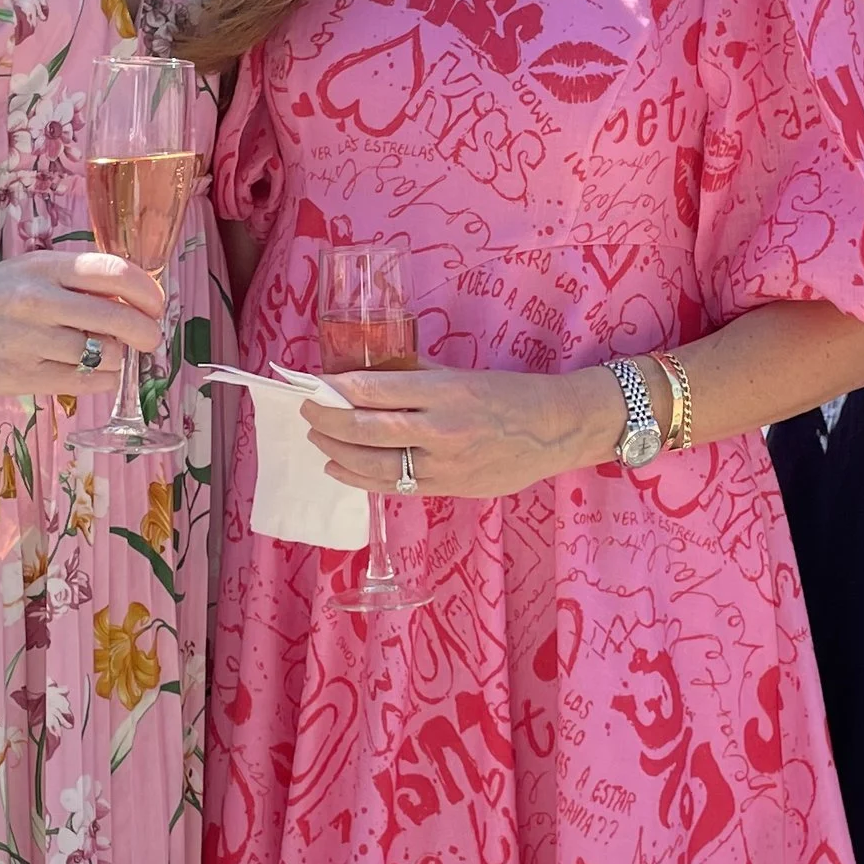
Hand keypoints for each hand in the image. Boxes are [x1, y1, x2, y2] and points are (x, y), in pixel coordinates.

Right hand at [0, 244, 164, 398]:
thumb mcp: (26, 271)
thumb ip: (74, 281)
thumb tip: (133, 299)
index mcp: (44, 267)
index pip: (117, 273)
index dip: (149, 292)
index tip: (156, 305)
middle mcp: (40, 300)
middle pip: (121, 319)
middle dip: (146, 333)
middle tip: (148, 339)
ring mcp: (30, 341)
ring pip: (106, 355)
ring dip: (117, 358)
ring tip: (105, 354)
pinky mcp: (21, 377)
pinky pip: (85, 383)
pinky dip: (101, 379)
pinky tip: (93, 372)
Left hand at [302, 361, 628, 499]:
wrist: (555, 431)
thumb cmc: (510, 395)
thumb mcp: (463, 375)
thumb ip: (418, 377)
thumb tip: (370, 375)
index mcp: (443, 392)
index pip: (373, 390)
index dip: (337, 389)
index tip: (315, 384)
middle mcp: (438, 430)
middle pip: (365, 428)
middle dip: (327, 419)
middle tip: (307, 409)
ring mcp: (442, 465)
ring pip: (373, 463)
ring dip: (336, 450)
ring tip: (317, 438)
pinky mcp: (448, 489)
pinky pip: (393, 486)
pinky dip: (360, 478)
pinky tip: (340, 468)